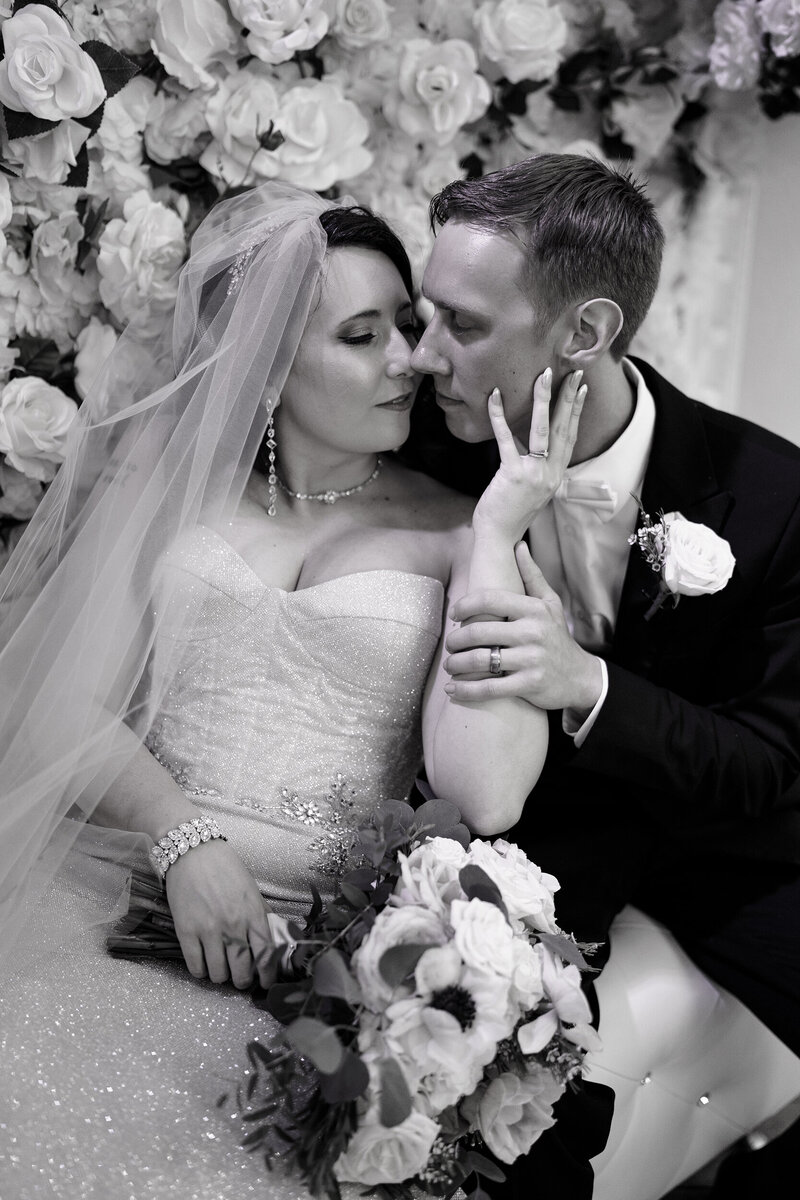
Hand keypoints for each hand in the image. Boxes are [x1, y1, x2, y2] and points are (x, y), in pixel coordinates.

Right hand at [166, 839, 277, 989]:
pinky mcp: (186, 931)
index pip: (266, 956)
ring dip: (220, 977)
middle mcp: (233, 925)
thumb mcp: (251, 889)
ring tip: (220, 969)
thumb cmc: (225, 867)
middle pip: (242, 971)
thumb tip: (272, 939)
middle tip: (239, 978)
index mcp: (253, 914)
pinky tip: (203, 964)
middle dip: (242, 981)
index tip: (264, 982)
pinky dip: (200, 972)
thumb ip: (261, 915)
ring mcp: (209, 930)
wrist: (193, 851)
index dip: (266, 975)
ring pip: (218, 974)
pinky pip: (195, 966)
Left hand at [444, 542, 603, 712]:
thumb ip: (532, 575)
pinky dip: (466, 691)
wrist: (580, 677)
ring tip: (449, 665)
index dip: (464, 605)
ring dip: (456, 664)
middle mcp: (533, 632)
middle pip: (479, 631)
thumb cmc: (558, 637)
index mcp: (533, 609)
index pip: (489, 599)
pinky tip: (453, 690)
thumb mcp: (550, 603)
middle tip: (449, 644)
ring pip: (480, 660)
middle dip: (456, 639)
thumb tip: (519, 545)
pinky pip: (489, 688)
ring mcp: (531, 659)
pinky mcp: (529, 684)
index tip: (454, 613)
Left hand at [471, 368, 585, 542]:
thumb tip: (533, 447)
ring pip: (542, 430)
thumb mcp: (532, 489)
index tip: (583, 389)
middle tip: (575, 372)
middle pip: (564, 428)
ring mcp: (534, 474)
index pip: (571, 437)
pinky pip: (506, 439)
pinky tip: (494, 396)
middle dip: (569, 397)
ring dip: (543, 400)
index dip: (577, 412)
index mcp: (556, 475)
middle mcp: (551, 473)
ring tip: (543, 375)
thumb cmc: (510, 512)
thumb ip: (537, 468)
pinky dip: (499, 415)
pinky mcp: (513, 474)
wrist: (499, 537)